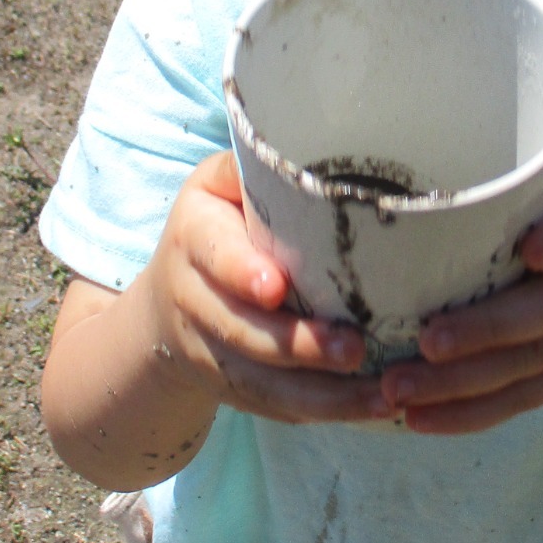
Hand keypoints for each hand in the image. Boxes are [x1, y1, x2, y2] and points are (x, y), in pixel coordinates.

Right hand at [140, 153, 391, 423]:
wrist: (163, 310)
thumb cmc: (216, 229)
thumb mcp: (217, 187)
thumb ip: (258, 169)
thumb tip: (332, 129)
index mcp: (192, 237)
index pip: (213, 254)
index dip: (241, 272)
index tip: (277, 288)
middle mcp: (192, 298)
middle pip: (242, 330)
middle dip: (298, 346)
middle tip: (356, 349)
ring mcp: (208, 351)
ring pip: (261, 382)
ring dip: (321, 395)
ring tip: (379, 396)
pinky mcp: (232, 388)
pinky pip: (274, 408)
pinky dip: (320, 413)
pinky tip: (370, 410)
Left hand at [377, 155, 542, 434]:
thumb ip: (526, 178)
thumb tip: (423, 162)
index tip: (533, 251)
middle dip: (486, 328)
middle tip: (427, 340)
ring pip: (528, 362)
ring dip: (462, 381)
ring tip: (399, 387)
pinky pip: (522, 397)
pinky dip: (472, 412)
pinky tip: (422, 419)